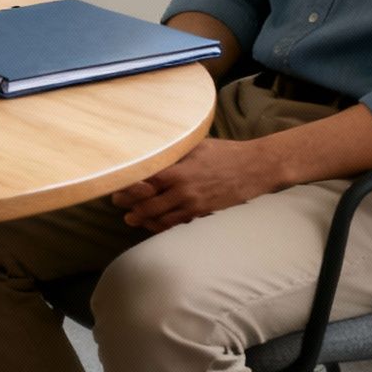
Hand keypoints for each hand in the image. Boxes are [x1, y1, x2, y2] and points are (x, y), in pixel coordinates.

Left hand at [109, 138, 281, 232]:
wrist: (254, 168)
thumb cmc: (225, 153)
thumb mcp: (195, 146)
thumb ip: (173, 152)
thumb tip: (152, 152)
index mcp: (178, 170)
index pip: (144, 182)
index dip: (128, 187)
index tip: (117, 187)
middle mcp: (182, 190)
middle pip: (148, 203)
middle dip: (131, 206)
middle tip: (119, 206)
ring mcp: (193, 204)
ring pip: (162, 217)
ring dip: (145, 219)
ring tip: (133, 218)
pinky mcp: (203, 213)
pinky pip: (178, 223)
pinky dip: (164, 226)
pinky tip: (155, 224)